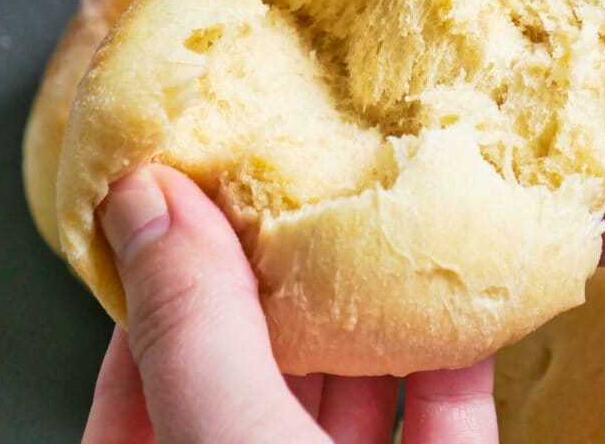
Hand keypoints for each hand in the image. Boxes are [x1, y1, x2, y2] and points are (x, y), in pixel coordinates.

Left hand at [82, 164, 498, 442]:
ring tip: (375, 222)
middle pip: (255, 364)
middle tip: (292, 186)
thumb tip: (144, 198)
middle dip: (277, 276)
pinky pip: (442, 422)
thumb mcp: (234, 436)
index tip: (191, 190)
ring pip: (351, 392)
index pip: (140, 365)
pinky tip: (464, 298)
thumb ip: (190, 326)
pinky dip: (452, 361)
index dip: (165, 270)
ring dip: (368, 312)